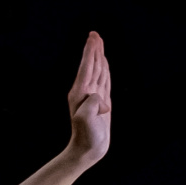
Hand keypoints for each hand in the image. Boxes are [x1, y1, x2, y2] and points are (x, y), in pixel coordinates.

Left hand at [65, 30, 111, 167]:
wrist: (88, 150)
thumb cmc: (87, 136)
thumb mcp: (86, 120)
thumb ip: (91, 104)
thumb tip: (99, 96)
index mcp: (80, 92)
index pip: (87, 66)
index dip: (91, 51)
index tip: (93, 36)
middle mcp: (85, 92)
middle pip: (92, 65)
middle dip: (94, 49)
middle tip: (94, 34)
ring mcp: (92, 96)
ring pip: (98, 71)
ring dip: (99, 57)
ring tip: (99, 45)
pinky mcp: (100, 102)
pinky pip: (103, 81)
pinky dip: (105, 70)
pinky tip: (105, 65)